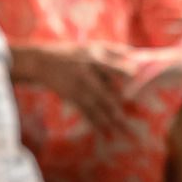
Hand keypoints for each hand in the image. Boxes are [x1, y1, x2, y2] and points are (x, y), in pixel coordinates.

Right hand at [16, 43, 131, 132]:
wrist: (43, 62)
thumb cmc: (74, 54)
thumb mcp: (93, 46)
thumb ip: (116, 51)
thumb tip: (139, 56)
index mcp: (95, 59)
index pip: (112, 67)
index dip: (124, 72)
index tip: (137, 77)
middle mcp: (87, 75)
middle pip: (106, 95)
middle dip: (120, 110)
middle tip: (136, 120)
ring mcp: (79, 88)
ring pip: (98, 108)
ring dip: (111, 122)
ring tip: (125, 134)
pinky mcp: (72, 97)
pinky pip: (87, 114)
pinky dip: (97, 125)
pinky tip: (107, 135)